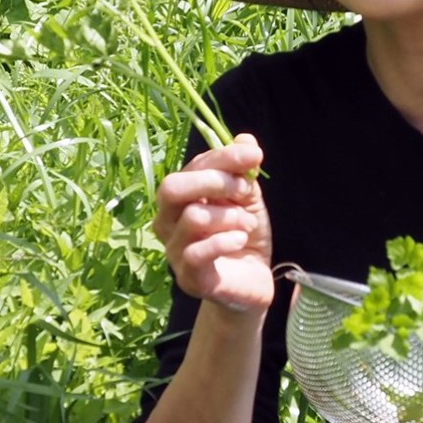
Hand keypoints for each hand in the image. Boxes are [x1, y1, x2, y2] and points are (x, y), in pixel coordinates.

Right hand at [152, 133, 273, 312]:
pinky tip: (240, 240)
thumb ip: (242, 172)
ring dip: (229, 216)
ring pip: (191, 218)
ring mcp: (173, 251)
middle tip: (244, 192)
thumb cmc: (242, 235)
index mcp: (179, 198)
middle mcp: (168, 222)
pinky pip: (196, 253)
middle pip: (172, 188)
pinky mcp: (187, 278)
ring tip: (247, 224)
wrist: (252, 282)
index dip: (223, 158)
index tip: (254, 156)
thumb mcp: (246, 199)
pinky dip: (224, 241)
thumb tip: (246, 139)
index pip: (191, 167)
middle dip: (214, 182)